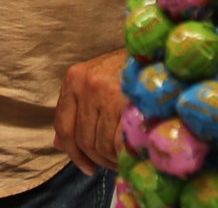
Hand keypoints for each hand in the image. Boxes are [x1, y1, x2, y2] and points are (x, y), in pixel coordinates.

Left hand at [53, 51, 127, 174]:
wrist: (158, 49)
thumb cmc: (128, 67)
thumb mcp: (96, 80)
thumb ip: (76, 109)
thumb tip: (59, 145)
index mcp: (74, 78)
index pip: (63, 126)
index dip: (73, 153)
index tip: (86, 167)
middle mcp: (86, 84)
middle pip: (83, 139)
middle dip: (97, 159)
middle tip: (112, 165)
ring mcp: (106, 92)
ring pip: (101, 144)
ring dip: (113, 159)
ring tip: (124, 159)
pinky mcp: (126, 100)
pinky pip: (120, 141)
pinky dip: (125, 154)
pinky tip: (133, 154)